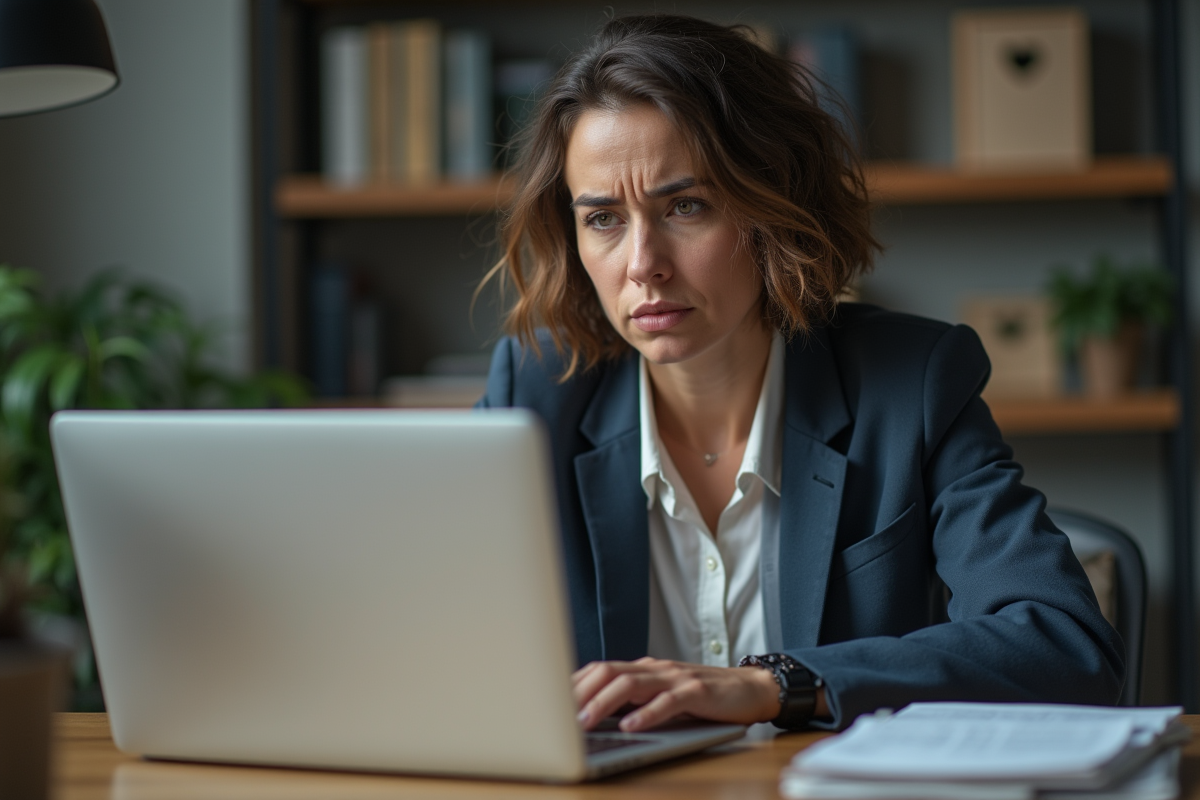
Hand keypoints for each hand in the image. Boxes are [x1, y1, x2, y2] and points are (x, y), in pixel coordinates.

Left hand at [572, 657, 782, 731]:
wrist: (750, 689)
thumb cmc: (703, 697)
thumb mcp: (662, 697)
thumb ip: (634, 702)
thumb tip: (594, 718)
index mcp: (643, 670)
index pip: (600, 669)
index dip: (573, 684)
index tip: (549, 702)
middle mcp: (655, 669)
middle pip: (608, 672)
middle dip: (580, 692)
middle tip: (558, 715)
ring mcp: (675, 678)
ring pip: (631, 684)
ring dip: (603, 703)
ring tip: (584, 721)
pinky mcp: (697, 692)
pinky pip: (667, 701)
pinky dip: (646, 714)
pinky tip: (630, 726)